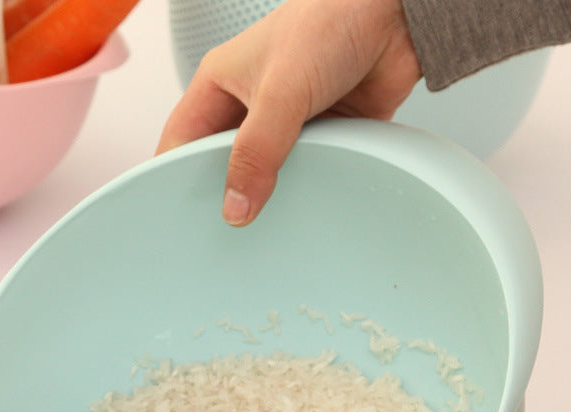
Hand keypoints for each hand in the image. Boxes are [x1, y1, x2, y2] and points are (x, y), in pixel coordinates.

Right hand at [156, 0, 420, 225]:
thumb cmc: (333, 19)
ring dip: (265, 196)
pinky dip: (301, 190)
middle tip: (222, 230)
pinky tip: (299, 209)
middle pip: (220, 164)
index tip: (179, 217)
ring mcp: (284, 123)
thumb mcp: (280, 90)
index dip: (173, 177)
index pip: (181, 141)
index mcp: (220, 84)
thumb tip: (236, 206)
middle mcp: (248, 105)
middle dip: (221, 194)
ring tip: (260, 228)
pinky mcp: (319, 136)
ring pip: (262, 174)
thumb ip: (257, 152)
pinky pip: (301, 174)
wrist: (397, 18)